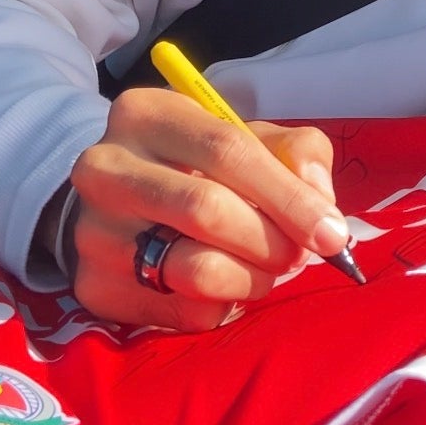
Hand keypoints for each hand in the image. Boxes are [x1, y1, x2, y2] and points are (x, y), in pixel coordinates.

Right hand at [58, 87, 349, 330]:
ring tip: (265, 269)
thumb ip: (294, 152)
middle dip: (273, 241)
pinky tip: (227, 286)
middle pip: (208, 210)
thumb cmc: (196, 166)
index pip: (227, 150)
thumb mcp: (242, 137)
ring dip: (253, 279)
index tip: (330, 232)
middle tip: (299, 255)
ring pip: (197, 269)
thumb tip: (319, 200)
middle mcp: (106, 168)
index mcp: (146, 114)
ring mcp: (95, 231)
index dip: (287, 195)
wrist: (116, 208)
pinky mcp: (96, 286)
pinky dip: (225, 304)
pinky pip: (185, 310)